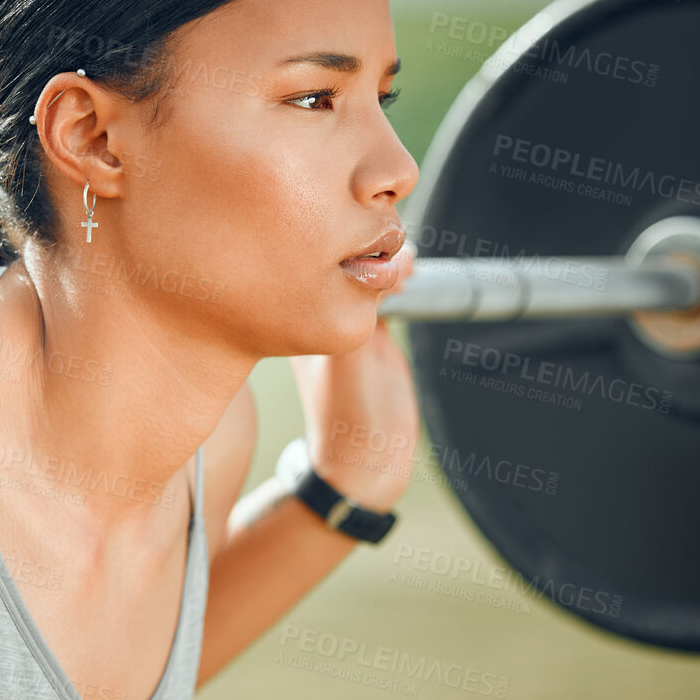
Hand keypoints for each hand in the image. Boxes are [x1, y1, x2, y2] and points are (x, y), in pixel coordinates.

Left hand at [287, 240, 420, 510]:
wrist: (367, 454)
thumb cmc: (344, 412)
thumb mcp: (344, 356)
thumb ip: (356, 311)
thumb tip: (372, 264)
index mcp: (290, 317)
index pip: (309, 263)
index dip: (339, 246)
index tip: (366, 249)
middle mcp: (312, 314)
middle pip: (339, 260)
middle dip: (368, 250)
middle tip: (392, 257)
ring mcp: (342, 320)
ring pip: (364, 271)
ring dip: (387, 262)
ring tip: (404, 270)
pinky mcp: (371, 330)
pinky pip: (383, 288)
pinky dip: (398, 277)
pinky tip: (409, 277)